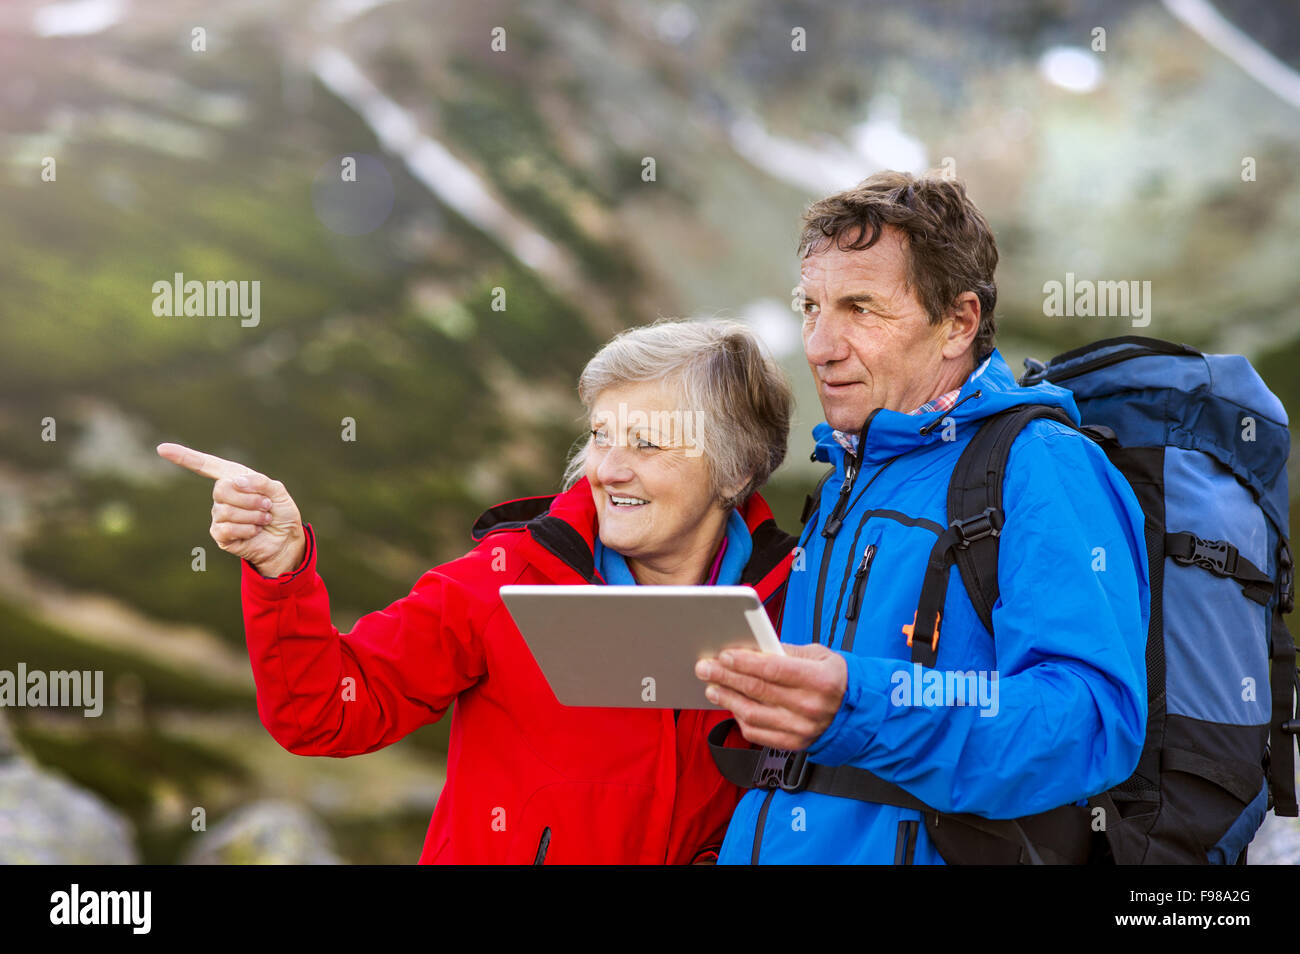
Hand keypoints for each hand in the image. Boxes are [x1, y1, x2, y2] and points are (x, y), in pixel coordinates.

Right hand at [156, 442, 304, 576]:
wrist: (286, 540)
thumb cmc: (281, 512)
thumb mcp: (278, 491)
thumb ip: (259, 481)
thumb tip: (234, 482)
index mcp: (234, 478)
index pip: (206, 465)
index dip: (184, 457)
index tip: (162, 448)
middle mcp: (223, 495)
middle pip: (221, 489)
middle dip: (250, 499)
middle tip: (266, 506)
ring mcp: (219, 515)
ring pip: (226, 511)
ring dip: (253, 515)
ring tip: (264, 519)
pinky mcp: (220, 534)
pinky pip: (226, 528)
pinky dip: (247, 529)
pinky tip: (255, 531)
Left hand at [695, 643, 846, 750]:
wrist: (855, 712)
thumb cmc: (834, 678)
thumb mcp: (819, 655)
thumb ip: (786, 652)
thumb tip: (752, 649)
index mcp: (819, 680)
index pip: (773, 670)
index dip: (745, 662)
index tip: (724, 655)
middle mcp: (810, 707)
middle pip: (758, 690)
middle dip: (726, 677)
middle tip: (705, 668)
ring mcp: (801, 729)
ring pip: (753, 714)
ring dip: (727, 699)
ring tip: (712, 687)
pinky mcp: (793, 744)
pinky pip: (758, 733)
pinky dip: (740, 719)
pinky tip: (731, 706)